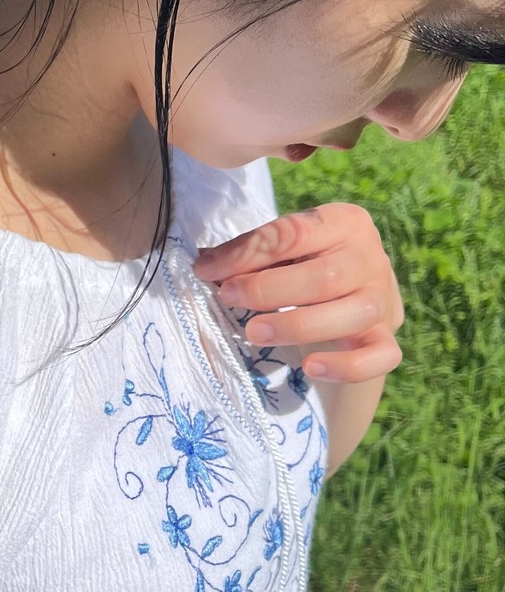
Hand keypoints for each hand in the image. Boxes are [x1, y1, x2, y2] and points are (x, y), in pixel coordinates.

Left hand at [192, 203, 404, 383]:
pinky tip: (311, 368)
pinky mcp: (387, 337)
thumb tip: (205, 265)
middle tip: (229, 298)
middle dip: (269, 289)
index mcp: (344, 223)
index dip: (246, 253)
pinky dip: (345, 366)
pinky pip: (377, 356)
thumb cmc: (308, 267)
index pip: (293, 233)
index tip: (207, 271)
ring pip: (352, 315)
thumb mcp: (283, 252)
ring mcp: (381, 299)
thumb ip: (251, 253)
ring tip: (255, 333)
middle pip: (325, 276)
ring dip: (298, 326)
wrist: (355, 301)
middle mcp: (369, 258)